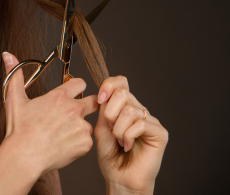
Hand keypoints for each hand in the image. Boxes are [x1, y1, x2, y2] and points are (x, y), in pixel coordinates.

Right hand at [2, 52, 98, 173]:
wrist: (24, 156)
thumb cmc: (19, 129)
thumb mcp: (14, 99)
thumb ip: (14, 74)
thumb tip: (8, 55)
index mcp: (59, 97)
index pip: (80, 83)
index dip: (77, 87)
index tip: (73, 92)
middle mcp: (74, 109)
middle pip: (94, 101)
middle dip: (88, 105)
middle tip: (74, 114)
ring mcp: (81, 127)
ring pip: (88, 124)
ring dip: (79, 128)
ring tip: (61, 135)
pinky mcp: (85, 143)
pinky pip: (87, 141)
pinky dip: (78, 143)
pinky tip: (63, 145)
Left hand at [94, 76, 168, 193]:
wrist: (120, 178)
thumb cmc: (110, 155)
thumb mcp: (101, 127)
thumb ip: (104, 109)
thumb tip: (105, 91)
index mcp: (124, 107)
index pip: (120, 82)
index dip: (108, 85)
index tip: (99, 99)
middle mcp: (139, 110)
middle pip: (123, 93)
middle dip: (110, 113)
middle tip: (111, 129)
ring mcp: (150, 120)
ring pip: (130, 110)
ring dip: (118, 129)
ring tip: (120, 141)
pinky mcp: (159, 132)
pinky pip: (140, 124)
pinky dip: (128, 136)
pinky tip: (127, 146)